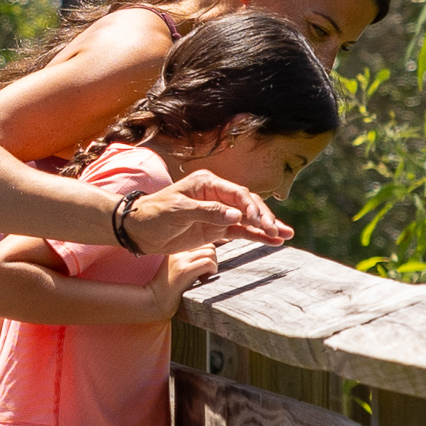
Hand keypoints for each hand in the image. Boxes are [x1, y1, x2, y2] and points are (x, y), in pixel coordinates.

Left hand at [130, 171, 289, 256]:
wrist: (138, 230)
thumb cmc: (155, 214)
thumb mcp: (180, 211)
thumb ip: (209, 212)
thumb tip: (236, 216)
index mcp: (208, 183)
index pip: (238, 193)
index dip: (252, 207)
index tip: (262, 222)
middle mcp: (217, 195)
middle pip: (248, 204)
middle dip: (264, 217)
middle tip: (277, 231)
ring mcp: (218, 213)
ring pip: (248, 218)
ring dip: (267, 227)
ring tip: (286, 235)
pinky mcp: (217, 229)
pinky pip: (241, 232)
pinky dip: (257, 236)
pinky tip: (274, 241)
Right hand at [165, 232, 248, 294]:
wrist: (155, 300)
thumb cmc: (172, 286)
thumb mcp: (182, 266)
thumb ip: (195, 256)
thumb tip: (222, 244)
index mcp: (176, 246)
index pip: (203, 240)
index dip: (210, 254)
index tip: (206, 267)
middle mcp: (177, 249)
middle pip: (209, 245)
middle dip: (213, 259)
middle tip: (205, 273)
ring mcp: (180, 259)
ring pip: (211, 252)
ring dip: (213, 266)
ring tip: (204, 277)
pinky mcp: (183, 270)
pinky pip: (208, 263)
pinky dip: (212, 271)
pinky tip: (204, 279)